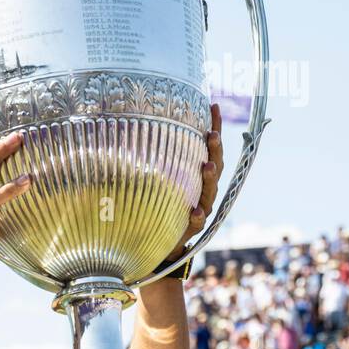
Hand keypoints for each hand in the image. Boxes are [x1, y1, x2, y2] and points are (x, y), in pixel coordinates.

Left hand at [163, 103, 223, 264]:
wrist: (160, 242)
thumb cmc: (158, 204)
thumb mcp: (156, 179)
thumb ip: (152, 157)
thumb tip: (132, 125)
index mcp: (197, 175)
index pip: (208, 148)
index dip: (214, 127)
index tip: (213, 106)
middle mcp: (203, 190)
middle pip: (215, 166)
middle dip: (215, 150)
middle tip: (212, 135)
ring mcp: (201, 209)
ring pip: (210, 192)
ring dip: (209, 179)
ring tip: (207, 166)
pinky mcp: (191, 228)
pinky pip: (196, 222)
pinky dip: (196, 215)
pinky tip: (194, 210)